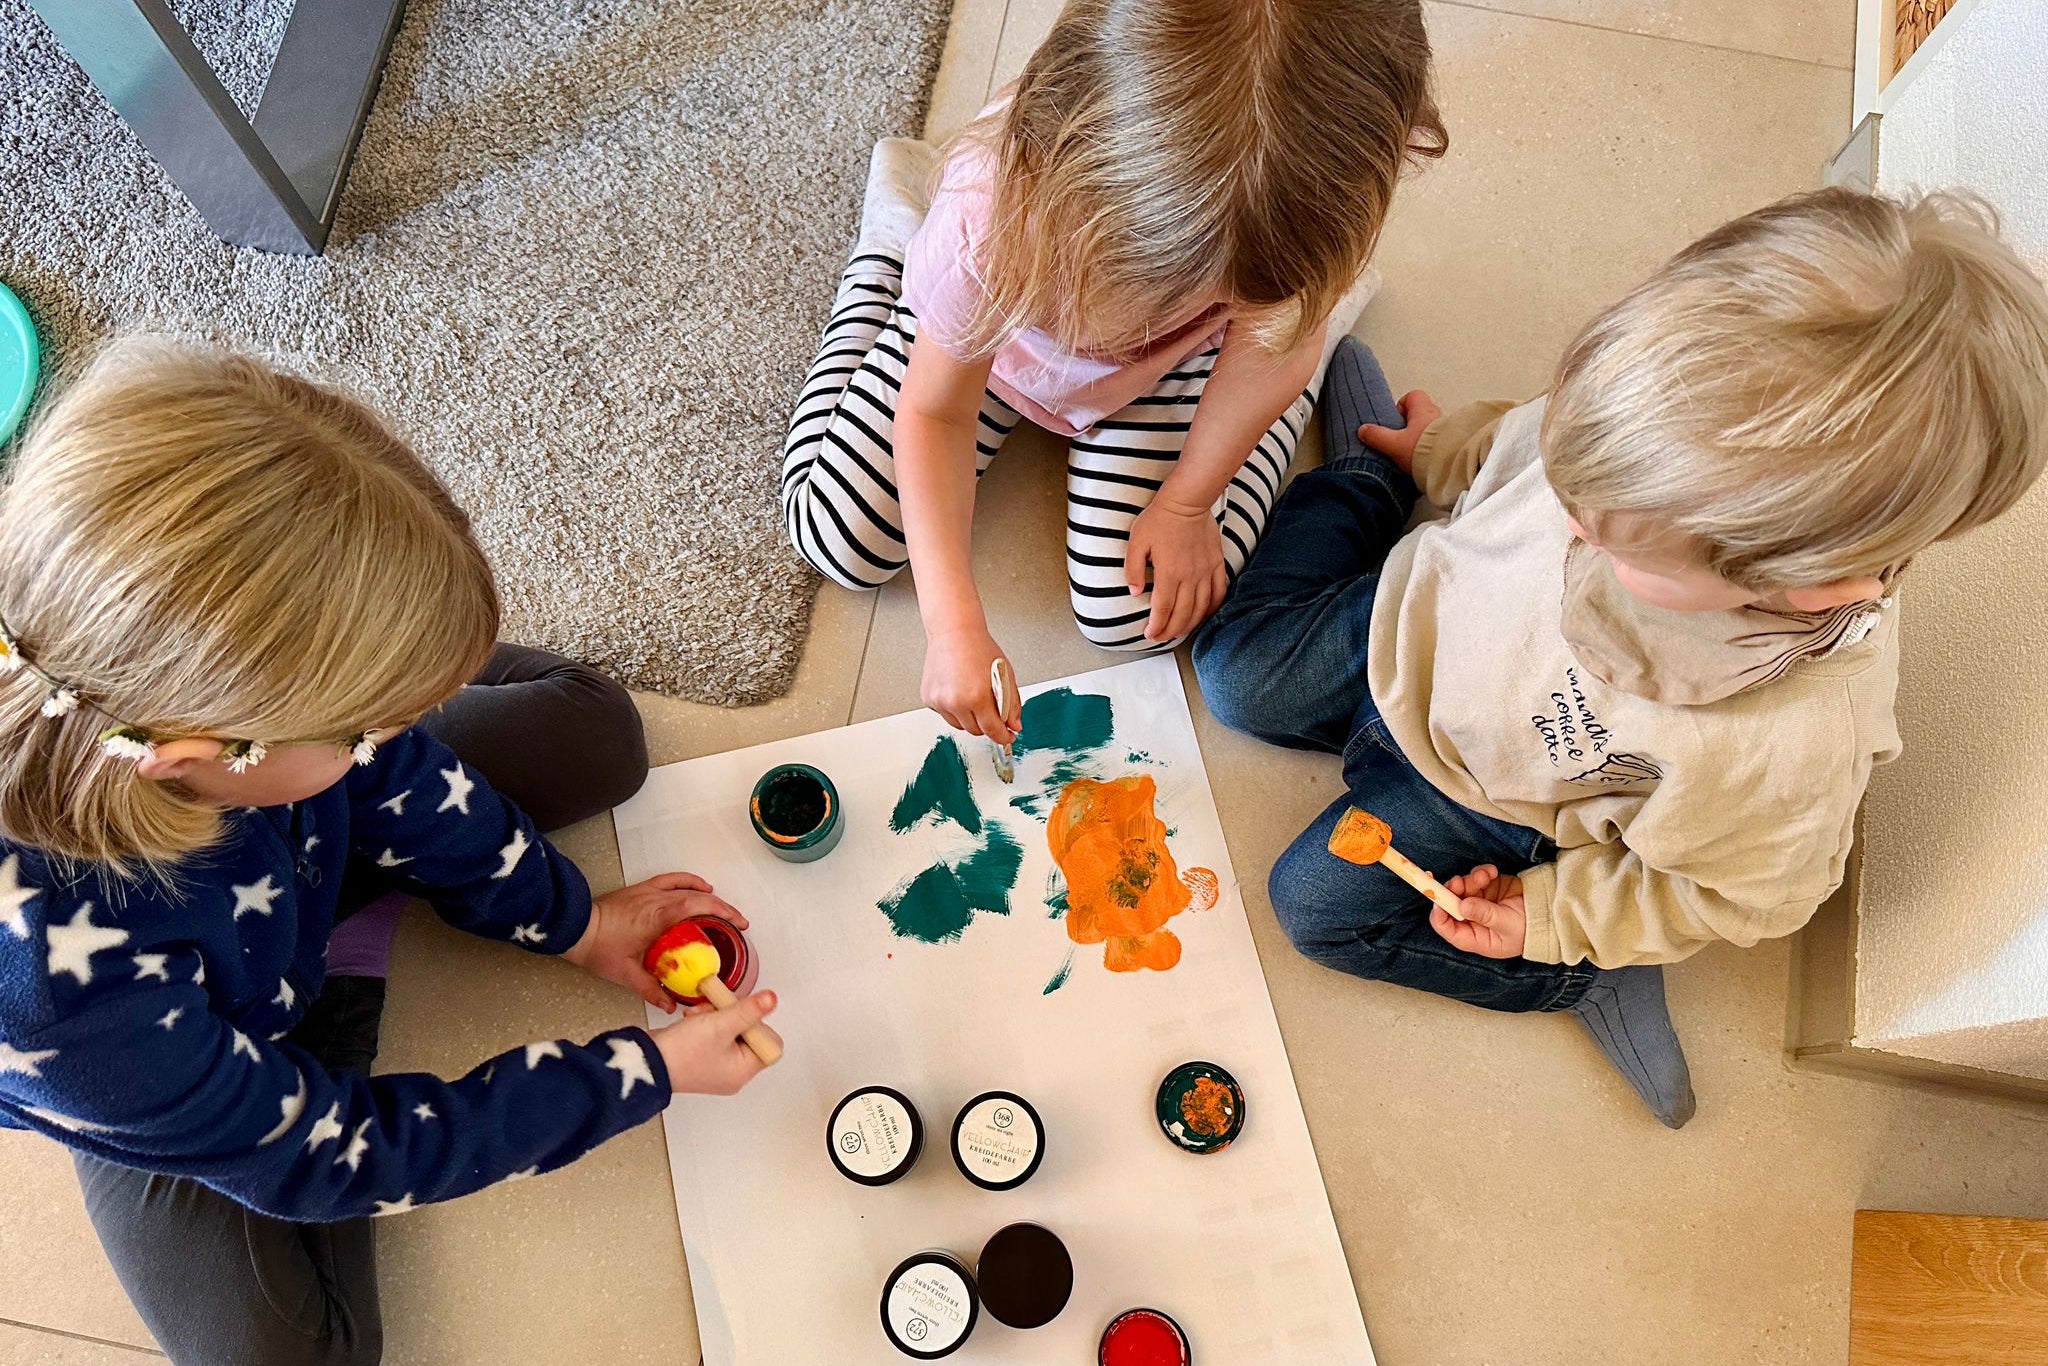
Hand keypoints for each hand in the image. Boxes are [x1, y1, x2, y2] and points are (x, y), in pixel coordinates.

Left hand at [563, 874, 748, 1011]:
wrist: (574, 928)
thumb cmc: (597, 947)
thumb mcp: (626, 975)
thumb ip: (651, 990)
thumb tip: (669, 1004)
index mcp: (659, 918)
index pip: (700, 907)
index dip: (724, 913)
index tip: (738, 924)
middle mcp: (658, 901)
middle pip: (700, 898)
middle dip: (724, 909)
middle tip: (736, 923)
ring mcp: (651, 892)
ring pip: (689, 888)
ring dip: (710, 896)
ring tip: (723, 910)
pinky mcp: (643, 890)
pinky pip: (672, 879)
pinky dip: (689, 881)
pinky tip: (699, 887)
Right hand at [649, 990, 779, 1094]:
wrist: (646, 1062)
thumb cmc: (681, 1052)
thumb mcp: (721, 1024)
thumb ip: (749, 1010)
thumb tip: (772, 1000)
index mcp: (743, 1071)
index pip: (769, 1044)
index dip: (758, 1024)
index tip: (742, 1014)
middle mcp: (732, 1072)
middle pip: (750, 1034)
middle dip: (733, 1016)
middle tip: (718, 1010)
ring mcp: (716, 1066)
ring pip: (730, 1030)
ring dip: (717, 1016)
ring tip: (700, 1014)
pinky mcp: (701, 1057)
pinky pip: (714, 1034)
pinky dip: (706, 1022)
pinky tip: (692, 1019)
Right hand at [922, 627, 1016, 742]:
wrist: (954, 633)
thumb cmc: (979, 648)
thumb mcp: (1005, 675)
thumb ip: (1012, 704)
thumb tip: (1014, 726)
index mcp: (977, 696)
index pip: (992, 730)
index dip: (1003, 736)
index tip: (1007, 737)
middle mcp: (955, 701)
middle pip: (976, 731)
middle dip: (986, 725)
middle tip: (991, 709)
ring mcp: (940, 701)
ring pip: (959, 726)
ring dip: (969, 718)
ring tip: (973, 696)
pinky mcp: (929, 699)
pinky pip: (945, 715)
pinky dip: (954, 709)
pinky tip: (958, 690)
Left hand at [1126, 496, 1228, 641]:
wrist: (1187, 501)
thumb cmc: (1160, 519)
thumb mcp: (1136, 542)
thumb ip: (1132, 569)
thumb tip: (1134, 592)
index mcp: (1168, 572)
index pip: (1163, 609)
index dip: (1157, 626)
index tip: (1150, 634)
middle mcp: (1189, 576)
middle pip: (1182, 614)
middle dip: (1171, 630)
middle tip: (1161, 637)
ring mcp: (1205, 571)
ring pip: (1201, 608)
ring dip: (1190, 624)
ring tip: (1180, 631)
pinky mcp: (1216, 564)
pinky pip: (1219, 592)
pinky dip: (1212, 608)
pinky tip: (1204, 614)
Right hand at [1358, 390, 1443, 474]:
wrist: (1450, 466)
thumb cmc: (1425, 451)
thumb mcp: (1393, 444)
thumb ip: (1377, 436)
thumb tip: (1364, 431)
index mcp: (1422, 410)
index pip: (1412, 396)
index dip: (1402, 406)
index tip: (1395, 419)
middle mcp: (1437, 415)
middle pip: (1422, 412)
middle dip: (1412, 424)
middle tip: (1402, 437)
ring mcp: (1449, 429)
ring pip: (1433, 428)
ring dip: (1424, 437)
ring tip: (1414, 452)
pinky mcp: (1455, 444)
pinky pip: (1442, 441)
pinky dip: (1434, 448)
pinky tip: (1425, 460)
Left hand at [1429, 864, 1526, 957]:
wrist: (1550, 913)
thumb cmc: (1530, 929)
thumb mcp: (1507, 924)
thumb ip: (1484, 914)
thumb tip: (1462, 906)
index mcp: (1475, 938)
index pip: (1447, 929)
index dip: (1439, 913)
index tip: (1440, 897)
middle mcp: (1473, 921)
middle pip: (1450, 904)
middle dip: (1453, 891)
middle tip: (1460, 881)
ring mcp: (1479, 903)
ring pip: (1462, 888)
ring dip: (1471, 879)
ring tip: (1486, 877)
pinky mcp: (1487, 889)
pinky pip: (1476, 877)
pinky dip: (1481, 872)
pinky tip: (1493, 872)